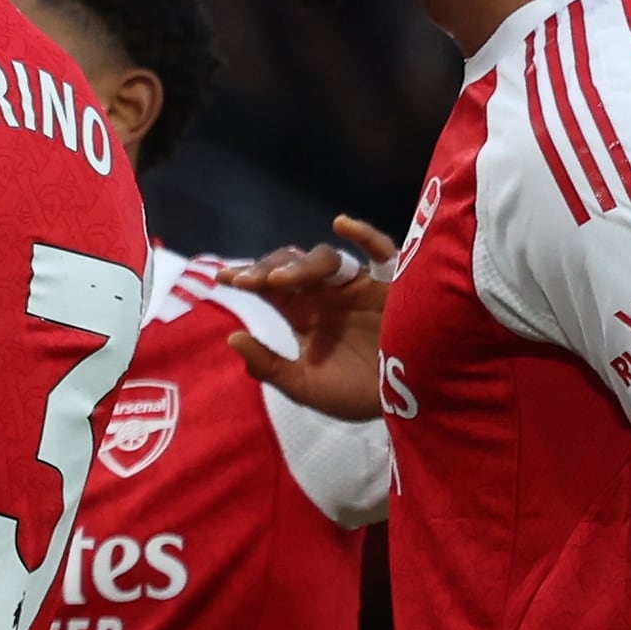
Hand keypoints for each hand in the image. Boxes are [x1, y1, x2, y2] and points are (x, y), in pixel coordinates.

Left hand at [214, 217, 398, 419]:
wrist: (405, 404)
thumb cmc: (355, 394)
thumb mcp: (304, 387)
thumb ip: (269, 366)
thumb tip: (232, 337)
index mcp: (305, 314)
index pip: (271, 288)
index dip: (248, 278)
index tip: (224, 278)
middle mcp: (328, 295)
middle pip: (294, 266)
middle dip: (269, 268)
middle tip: (249, 281)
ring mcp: (359, 287)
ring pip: (328, 260)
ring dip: (303, 264)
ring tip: (282, 279)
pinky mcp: (392, 285)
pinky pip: (383, 253)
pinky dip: (365, 236)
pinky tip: (342, 224)